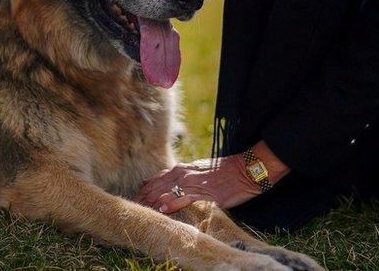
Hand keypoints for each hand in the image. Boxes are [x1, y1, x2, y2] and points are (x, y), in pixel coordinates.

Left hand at [134, 155, 261, 213]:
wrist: (245, 170)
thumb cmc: (224, 171)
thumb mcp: (199, 170)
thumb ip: (184, 177)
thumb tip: (169, 183)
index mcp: (182, 169)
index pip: (156, 179)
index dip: (144, 190)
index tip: (135, 199)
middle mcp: (184, 174)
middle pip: (157, 186)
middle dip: (143, 197)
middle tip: (133, 207)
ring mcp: (194, 183)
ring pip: (166, 192)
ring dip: (152, 201)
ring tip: (141, 210)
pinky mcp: (205, 193)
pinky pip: (185, 198)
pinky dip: (172, 203)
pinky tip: (162, 209)